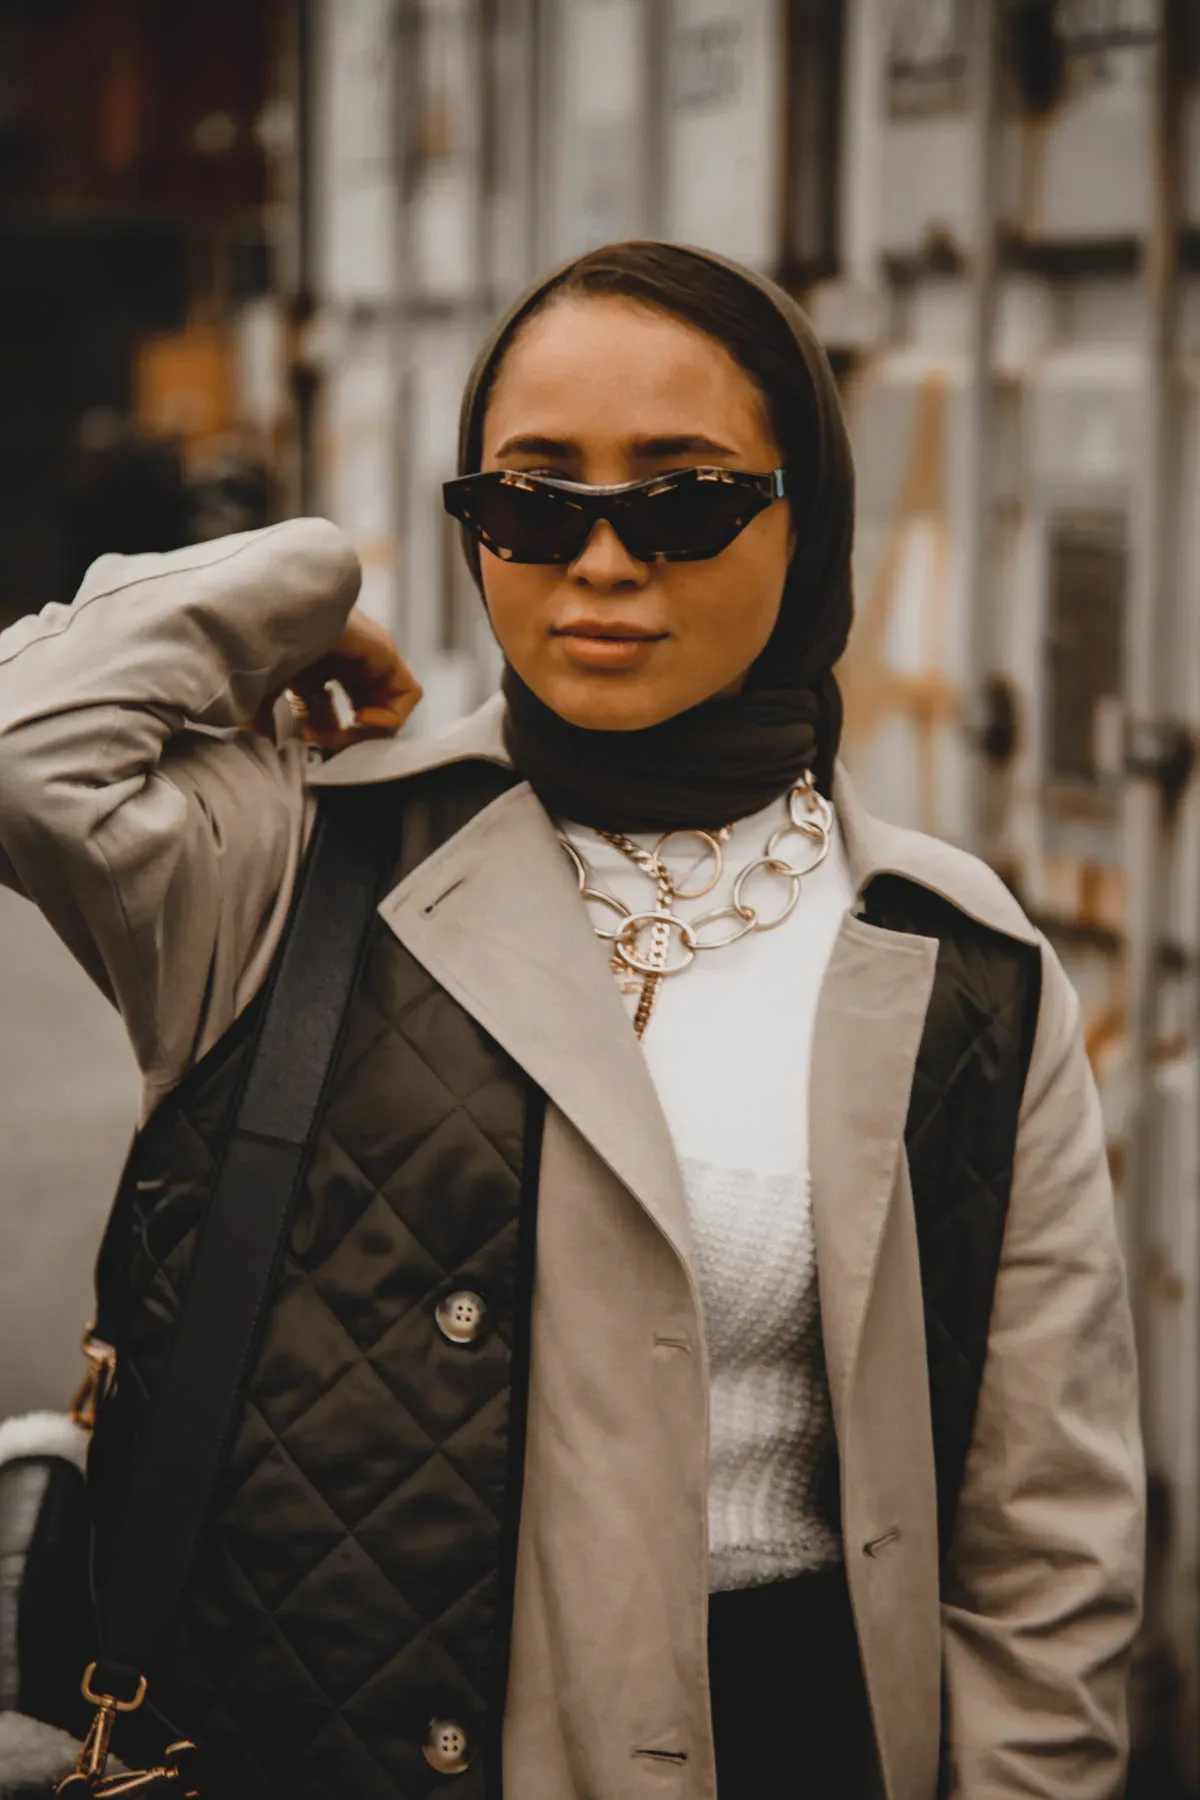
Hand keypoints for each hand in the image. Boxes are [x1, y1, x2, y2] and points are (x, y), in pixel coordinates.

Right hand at [252, 607, 422, 750]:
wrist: (270, 614)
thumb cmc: (260, 645)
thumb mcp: (265, 689)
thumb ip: (266, 717)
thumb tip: (267, 743)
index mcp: (322, 668)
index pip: (336, 713)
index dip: (324, 735)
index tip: (307, 740)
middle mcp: (351, 662)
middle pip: (366, 714)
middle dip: (347, 738)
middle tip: (327, 744)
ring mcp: (371, 655)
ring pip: (390, 708)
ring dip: (366, 733)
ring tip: (341, 735)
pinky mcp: (387, 650)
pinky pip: (409, 695)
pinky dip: (390, 718)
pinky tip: (358, 717)